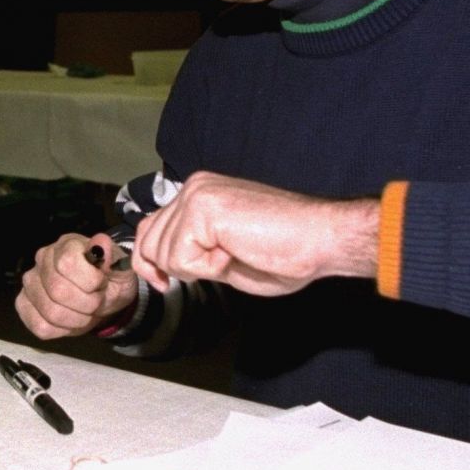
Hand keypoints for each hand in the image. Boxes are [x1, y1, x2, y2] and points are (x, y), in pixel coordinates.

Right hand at [16, 233, 138, 339]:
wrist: (103, 294)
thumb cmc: (109, 278)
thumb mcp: (120, 267)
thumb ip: (111, 255)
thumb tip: (100, 244)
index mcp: (66, 245)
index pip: (67, 263)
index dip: (90, 281)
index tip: (101, 283)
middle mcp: (42, 259)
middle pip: (58, 291)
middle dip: (87, 304)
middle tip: (97, 301)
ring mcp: (30, 283)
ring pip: (50, 312)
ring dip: (77, 319)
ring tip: (86, 311)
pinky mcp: (24, 304)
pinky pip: (40, 326)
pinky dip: (62, 330)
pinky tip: (70, 320)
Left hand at [130, 172, 378, 296]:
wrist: (320, 239)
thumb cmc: (285, 251)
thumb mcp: (223, 255)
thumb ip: (192, 250)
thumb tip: (163, 263)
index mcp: (200, 194)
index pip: (150, 228)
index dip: (151, 261)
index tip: (161, 281)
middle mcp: (194, 188)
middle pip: (149, 243)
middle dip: (178, 268)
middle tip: (223, 262)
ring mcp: (196, 195)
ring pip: (162, 253)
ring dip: (199, 268)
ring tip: (234, 253)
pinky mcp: (202, 209)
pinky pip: (181, 258)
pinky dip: (208, 268)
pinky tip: (235, 252)